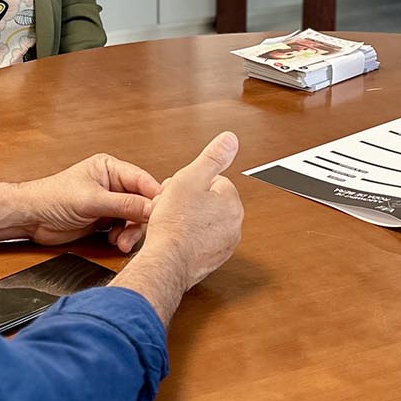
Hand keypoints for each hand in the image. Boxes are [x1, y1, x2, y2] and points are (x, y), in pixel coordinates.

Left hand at [19, 153, 161, 251]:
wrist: (30, 218)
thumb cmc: (52, 198)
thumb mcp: (92, 200)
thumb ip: (124, 204)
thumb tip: (152, 207)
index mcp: (110, 168)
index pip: (142, 181)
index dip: (155, 196)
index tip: (163, 212)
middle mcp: (112, 185)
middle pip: (141, 202)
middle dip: (140, 220)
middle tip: (135, 234)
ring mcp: (109, 204)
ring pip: (134, 218)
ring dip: (131, 232)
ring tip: (122, 243)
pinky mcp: (104, 221)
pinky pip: (123, 229)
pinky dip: (122, 238)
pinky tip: (115, 242)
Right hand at [141, 132, 243, 287]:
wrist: (166, 261)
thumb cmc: (175, 223)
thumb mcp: (190, 178)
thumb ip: (212, 157)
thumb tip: (230, 139)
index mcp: (232, 203)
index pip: (213, 181)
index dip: (191, 183)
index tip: (178, 191)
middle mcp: (234, 225)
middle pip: (209, 201)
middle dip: (189, 201)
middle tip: (171, 206)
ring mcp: (224, 244)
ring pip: (204, 221)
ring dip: (188, 219)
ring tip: (171, 222)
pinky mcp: (212, 260)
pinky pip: (200, 241)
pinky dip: (188, 238)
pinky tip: (174, 237)